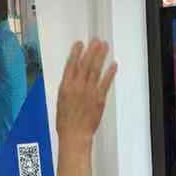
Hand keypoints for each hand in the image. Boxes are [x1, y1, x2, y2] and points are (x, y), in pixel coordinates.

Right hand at [55, 41, 115, 175]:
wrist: (75, 135)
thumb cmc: (65, 121)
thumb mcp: (61, 101)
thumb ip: (67, 88)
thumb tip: (72, 77)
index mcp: (65, 86)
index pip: (71, 65)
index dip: (76, 53)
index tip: (80, 43)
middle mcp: (77, 86)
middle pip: (85, 64)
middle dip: (91, 51)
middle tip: (96, 40)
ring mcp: (89, 92)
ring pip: (95, 70)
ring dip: (101, 57)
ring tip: (105, 47)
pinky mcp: (99, 99)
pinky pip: (105, 83)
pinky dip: (110, 73)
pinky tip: (114, 64)